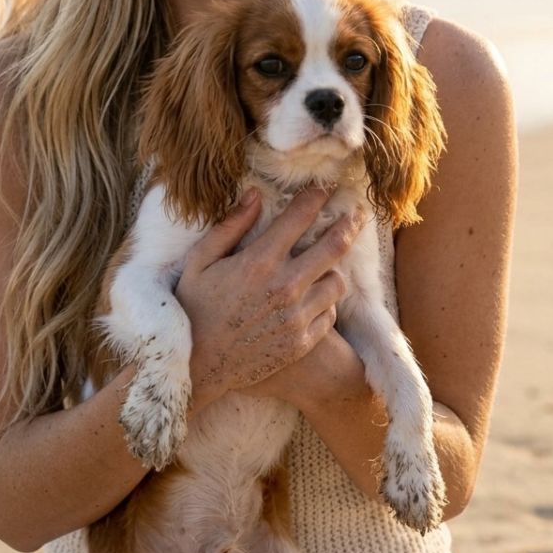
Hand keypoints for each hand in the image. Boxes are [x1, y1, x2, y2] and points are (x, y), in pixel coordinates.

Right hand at [175, 187, 356, 409]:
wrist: (197, 367)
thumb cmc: (194, 308)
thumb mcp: (199, 261)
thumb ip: (230, 226)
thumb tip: (254, 194)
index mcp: (258, 261)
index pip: (300, 217)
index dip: (317, 196)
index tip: (326, 186)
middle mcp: (284, 286)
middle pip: (334, 246)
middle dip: (349, 224)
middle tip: (358, 214)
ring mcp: (296, 316)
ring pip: (337, 281)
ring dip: (334, 268)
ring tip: (328, 262)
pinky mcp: (302, 342)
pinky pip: (329, 313)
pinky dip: (325, 301)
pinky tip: (314, 297)